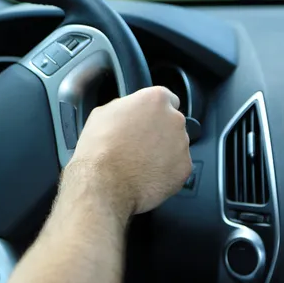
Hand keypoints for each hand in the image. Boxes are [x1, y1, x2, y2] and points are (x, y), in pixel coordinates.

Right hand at [68, 86, 191, 215]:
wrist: (104, 184)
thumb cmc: (99, 149)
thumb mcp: (101, 114)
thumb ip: (123, 106)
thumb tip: (127, 110)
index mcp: (154, 100)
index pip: (166, 98)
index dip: (153, 110)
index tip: (146, 119)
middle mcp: (173, 119)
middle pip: (172, 122)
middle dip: (159, 131)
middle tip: (138, 143)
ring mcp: (181, 145)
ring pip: (175, 145)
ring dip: (162, 151)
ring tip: (139, 162)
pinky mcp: (184, 168)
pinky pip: (177, 166)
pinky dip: (166, 170)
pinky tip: (146, 174)